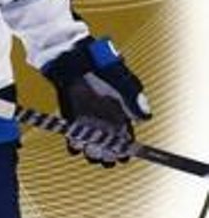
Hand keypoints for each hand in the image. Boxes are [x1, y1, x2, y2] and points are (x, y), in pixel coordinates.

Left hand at [43, 37, 150, 166]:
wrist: (73, 60)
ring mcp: (89, 126)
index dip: (125, 152)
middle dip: (108, 156)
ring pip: (93, 151)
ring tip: (90, 147)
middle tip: (104, 152)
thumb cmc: (100, 68)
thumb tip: (146, 118)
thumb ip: (133, 98)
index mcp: (123, 117)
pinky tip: (76, 141)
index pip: (127, 143)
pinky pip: (74, 144)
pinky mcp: (72, 125)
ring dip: (92, 153)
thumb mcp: (121, 81)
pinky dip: (75, 146)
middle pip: (110, 152)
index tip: (121, 154)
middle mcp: (106, 125)